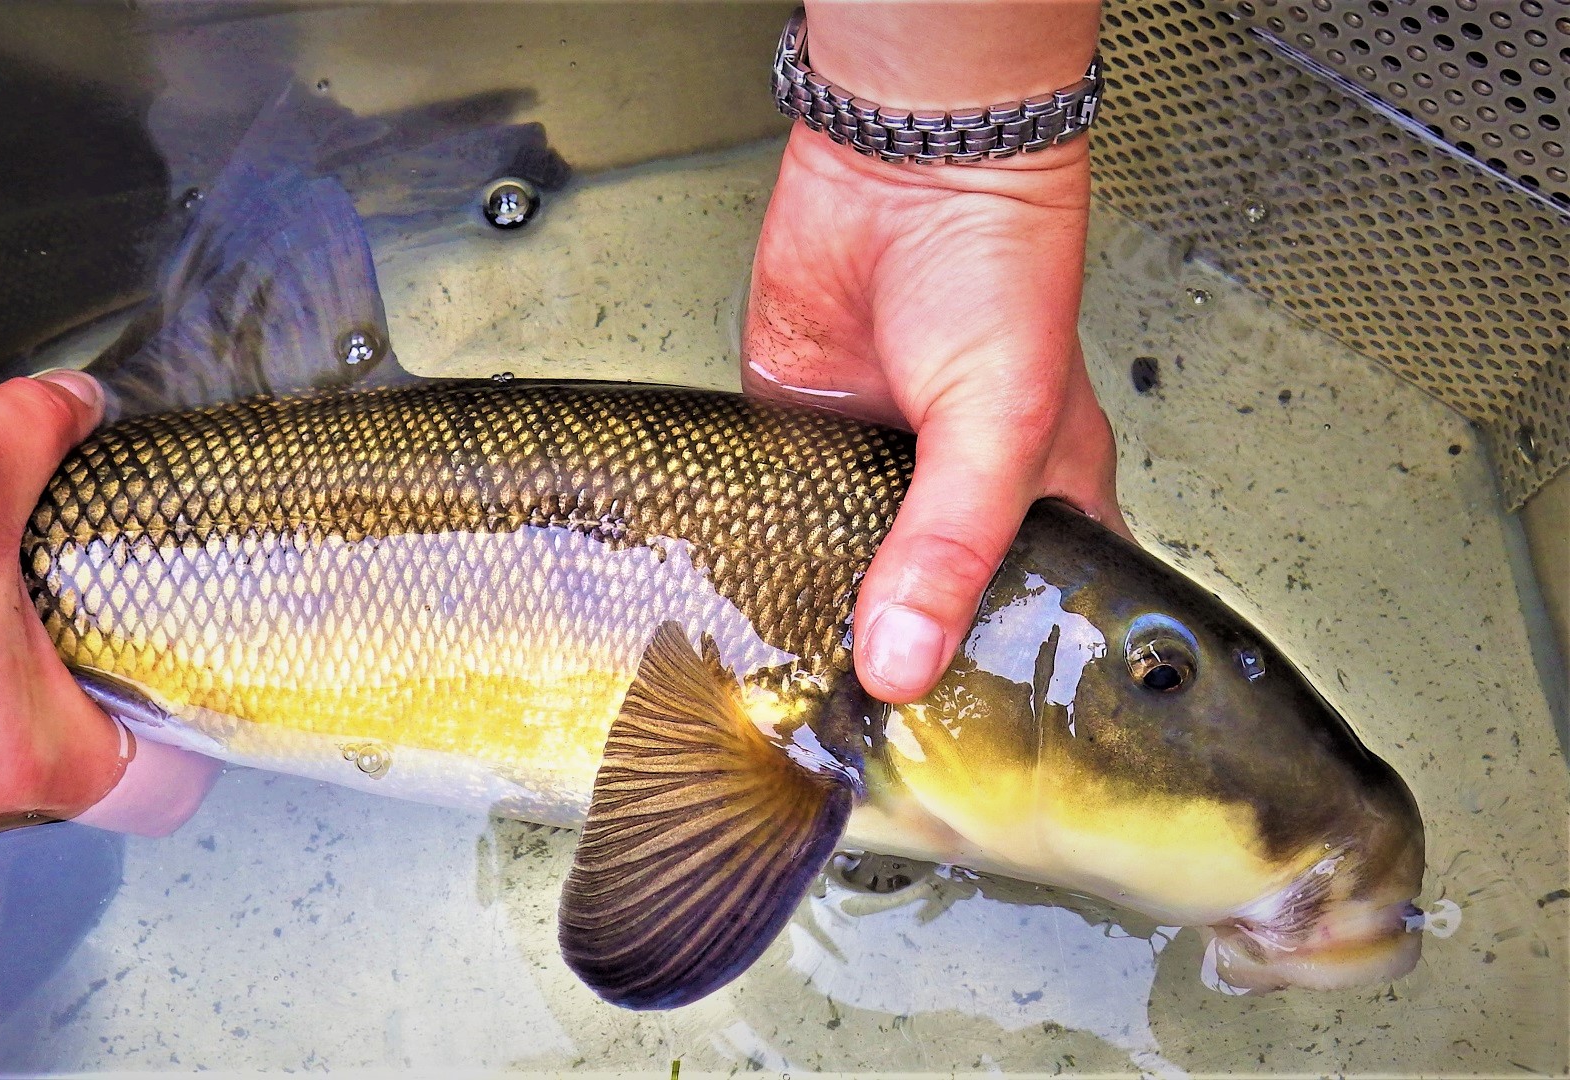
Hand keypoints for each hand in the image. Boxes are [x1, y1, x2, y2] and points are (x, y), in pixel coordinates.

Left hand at [744, 126, 1123, 703]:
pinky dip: (758, 557)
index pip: (1038, 620)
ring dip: (818, 624)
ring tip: (786, 704)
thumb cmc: (993, 275)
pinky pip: (775, 519)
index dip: (1010, 684)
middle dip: (897, 669)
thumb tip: (901, 660)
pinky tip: (740, 609)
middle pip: (930, 613)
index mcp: (1040, 506)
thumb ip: (944, 546)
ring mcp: (871, 476)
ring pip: (845, 576)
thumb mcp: (996, 428)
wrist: (899, 169)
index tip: (966, 756)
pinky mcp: (799, 442)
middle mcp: (952, 503)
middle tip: (854, 751)